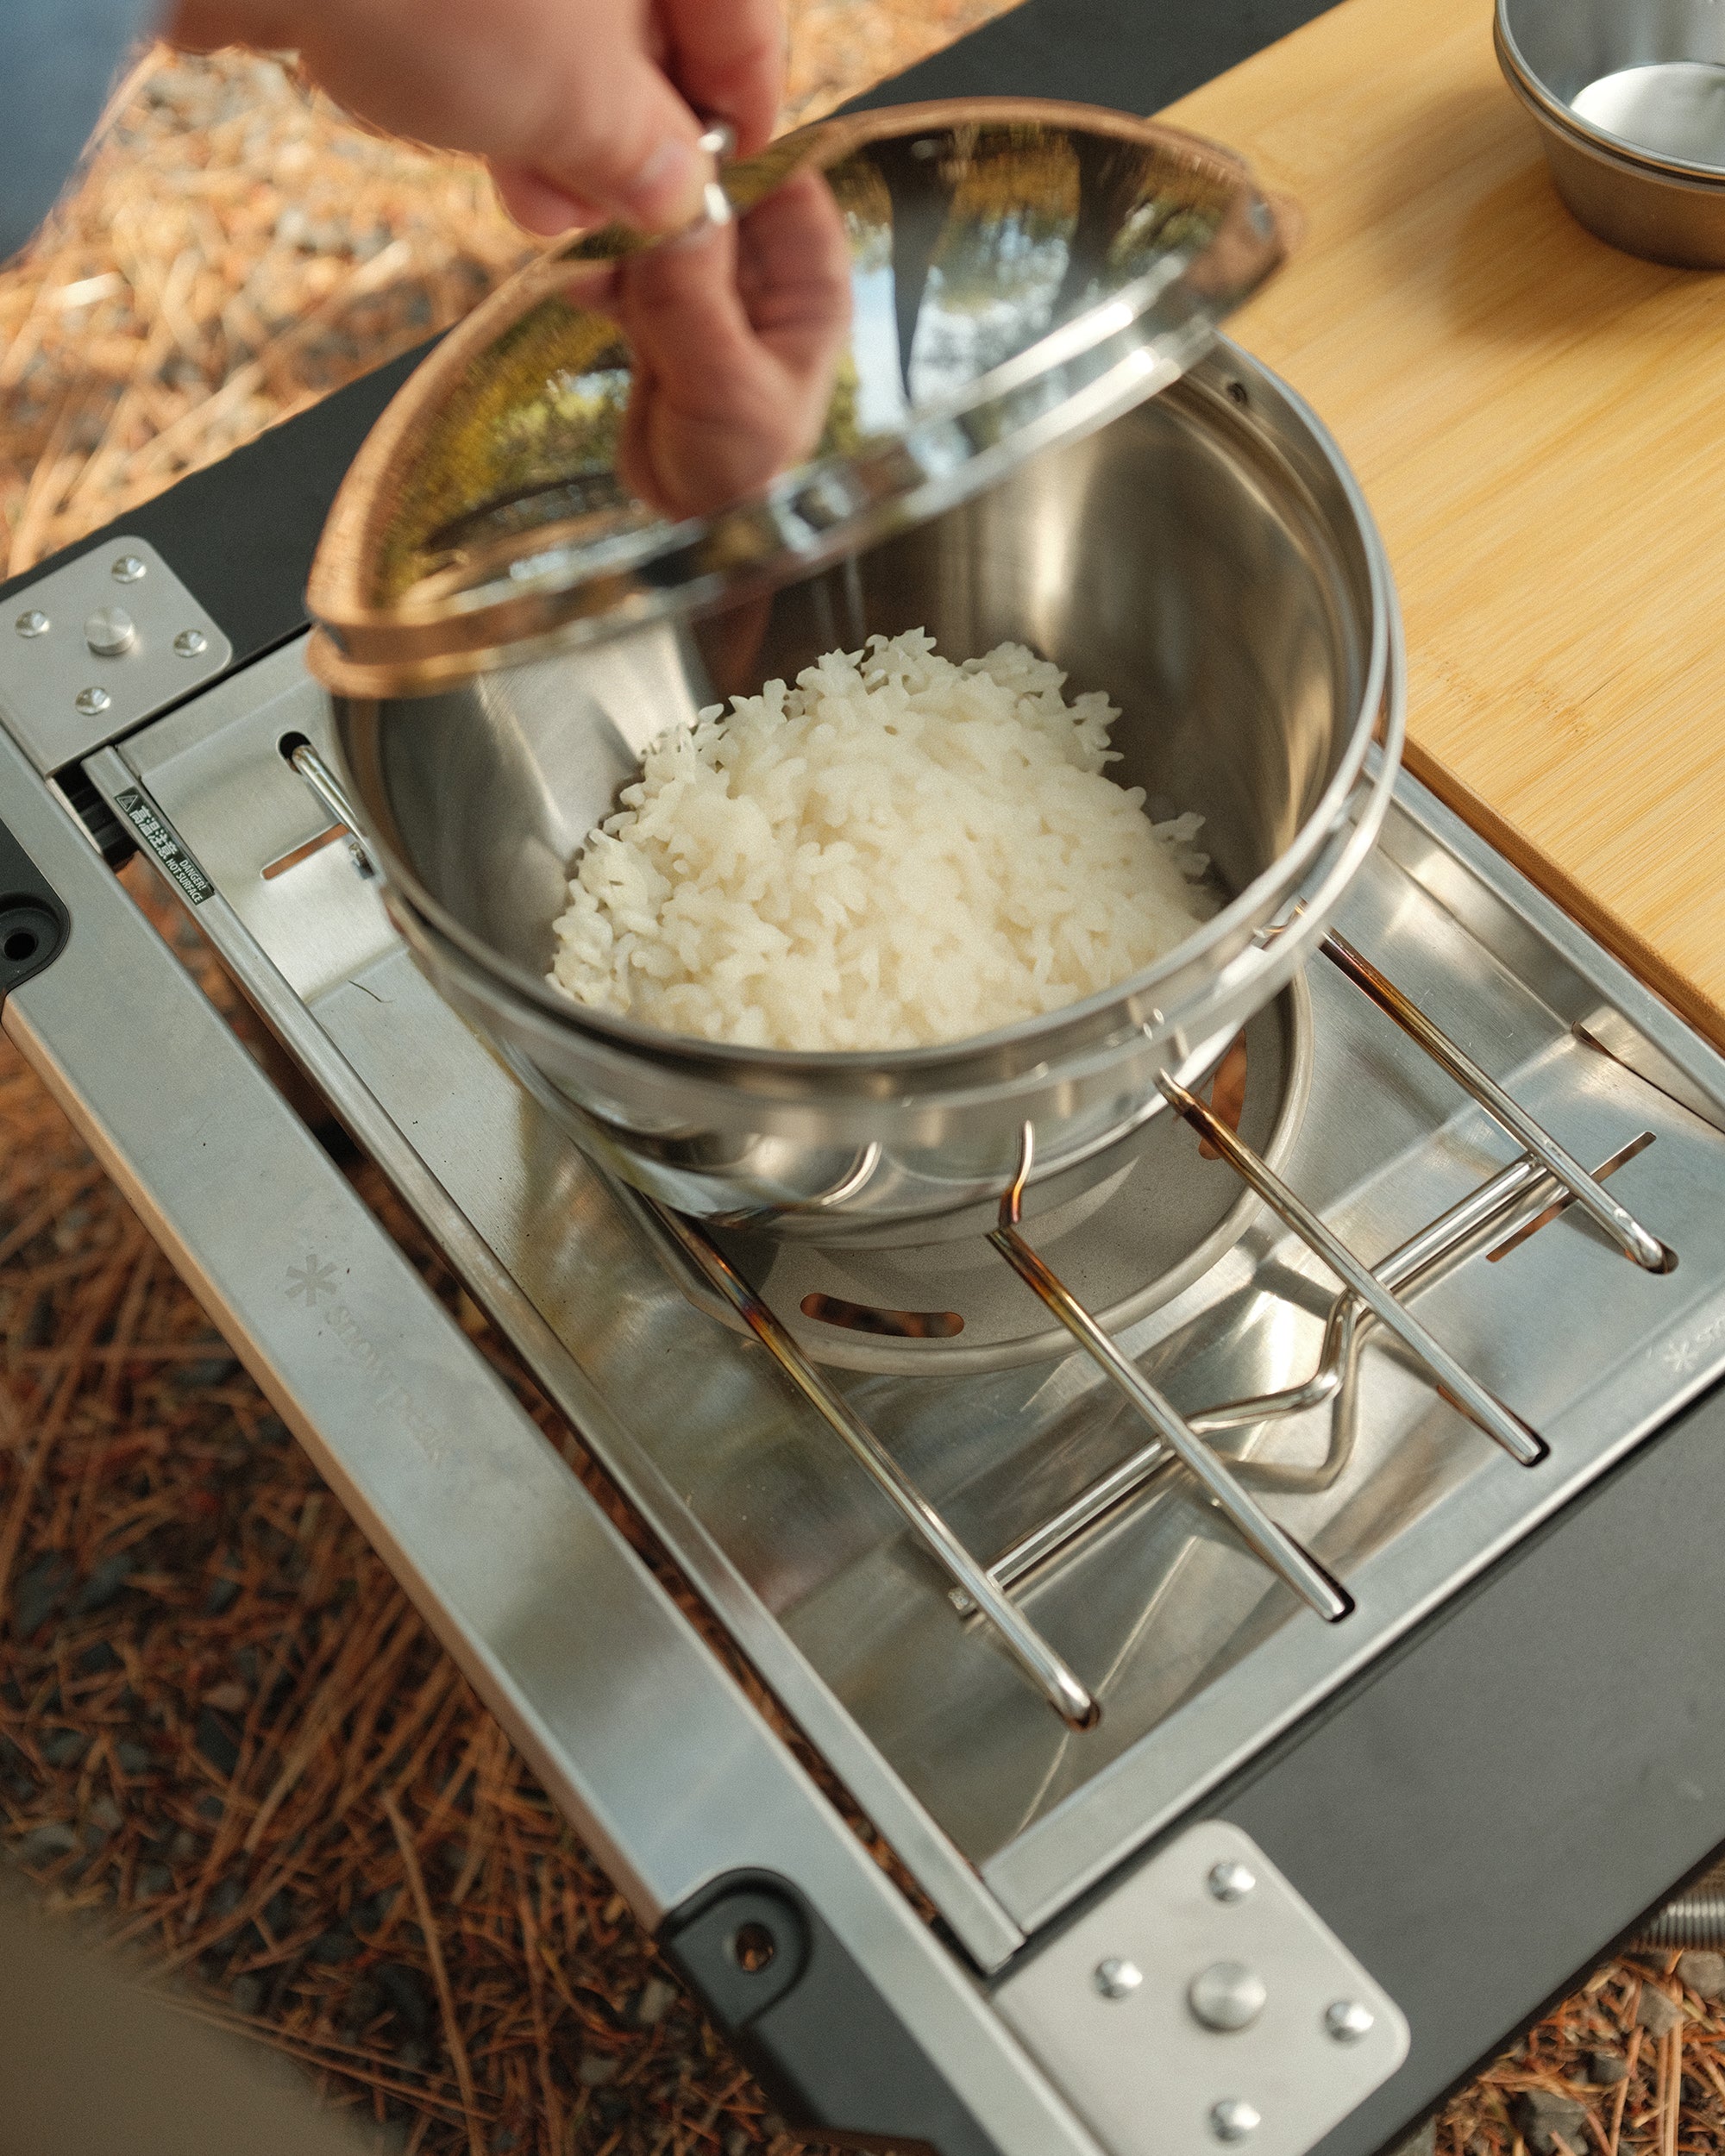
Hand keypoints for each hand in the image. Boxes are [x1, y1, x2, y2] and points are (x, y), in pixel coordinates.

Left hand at [165, 0, 784, 234]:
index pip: (744, 12)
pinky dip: (488, 74)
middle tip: (621, 216)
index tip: (726, 188)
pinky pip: (475, 10)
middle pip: (644, 13)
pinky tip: (479, 144)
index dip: (742, 109)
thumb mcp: (581, 102)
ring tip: (544, 208)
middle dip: (633, 126)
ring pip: (556, 17)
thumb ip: (650, 156)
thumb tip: (677, 196)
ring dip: (558, 118)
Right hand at [609, 169, 852, 516]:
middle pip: (712, 194)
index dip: (728, 151)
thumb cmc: (742, 475)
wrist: (696, 536)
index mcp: (810, 285)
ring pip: (661, 228)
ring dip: (619, 230)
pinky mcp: (660, 319)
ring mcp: (709, 295)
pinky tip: (573, 285)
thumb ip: (693, 299)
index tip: (668, 140)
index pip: (781, 178)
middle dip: (660, 190)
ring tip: (586, 249)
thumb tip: (671, 207)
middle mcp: (763, 278)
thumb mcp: (724, 387)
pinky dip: (597, 272)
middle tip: (609, 190)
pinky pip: (623, 271)